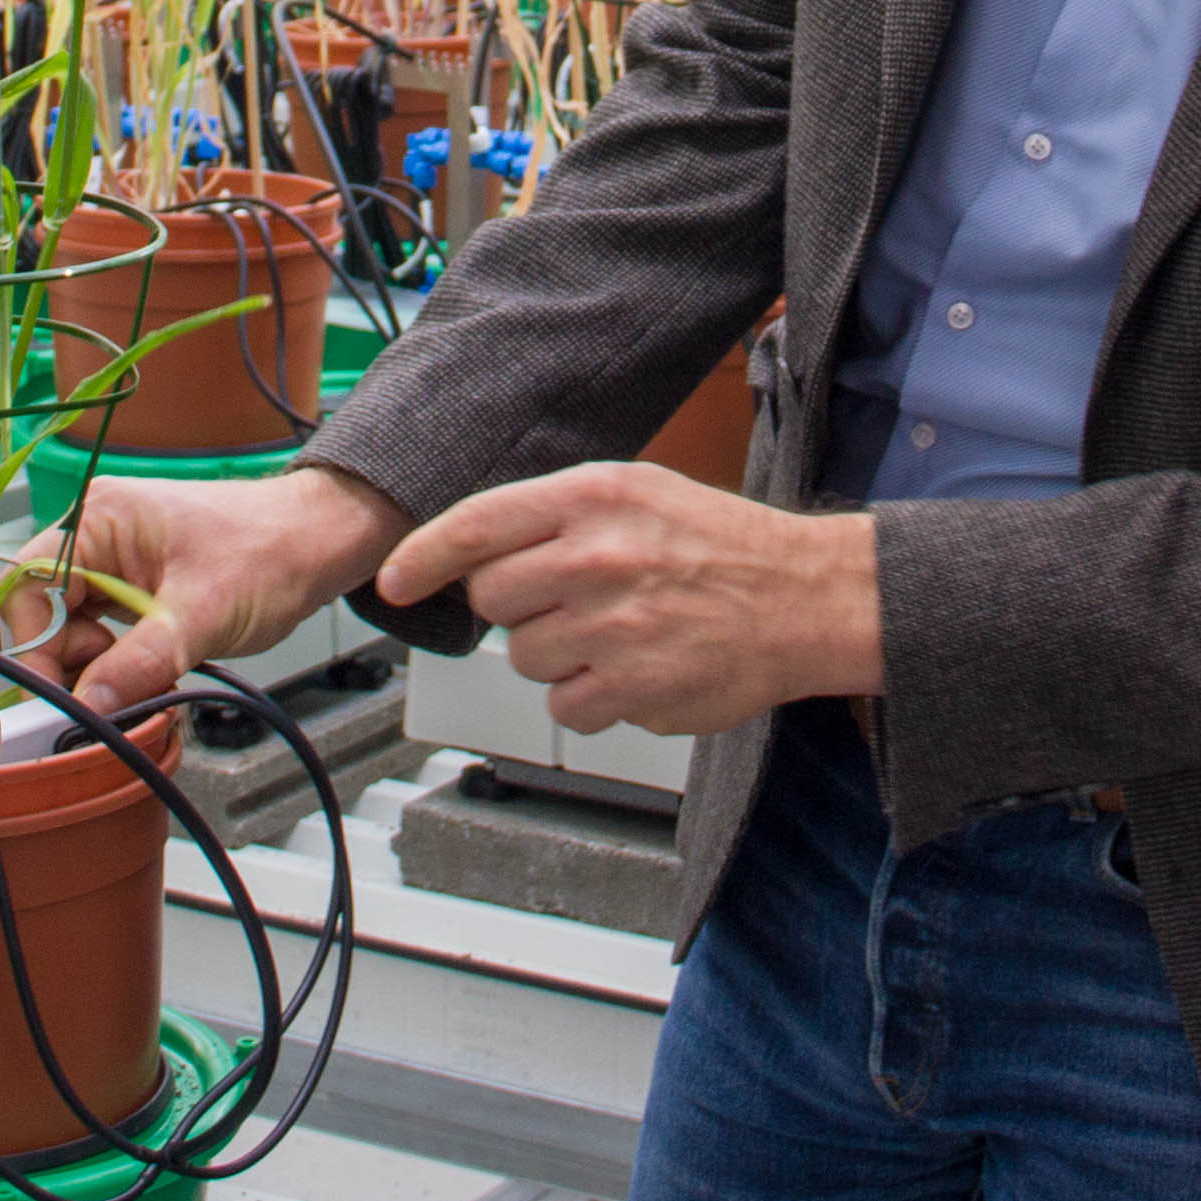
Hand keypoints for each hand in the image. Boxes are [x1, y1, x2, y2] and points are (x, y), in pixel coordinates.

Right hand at [21, 467, 403, 718]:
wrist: (318, 543)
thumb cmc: (271, 553)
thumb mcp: (201, 615)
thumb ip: (138, 662)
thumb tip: (86, 706)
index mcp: (100, 517)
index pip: (28, 584)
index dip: (32, 644)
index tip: (54, 696)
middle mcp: (97, 533)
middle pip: (41, 609)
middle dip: (66, 659)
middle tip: (103, 695)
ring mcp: (114, 560)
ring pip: (69, 627)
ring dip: (94, 665)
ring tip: (142, 678)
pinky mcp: (133, 587)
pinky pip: (99, 631)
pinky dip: (115, 661)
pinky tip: (148, 671)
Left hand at [376, 462, 881, 736]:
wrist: (806, 598)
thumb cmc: (724, 546)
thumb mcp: (640, 492)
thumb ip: (558, 516)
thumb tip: (477, 550)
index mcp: (594, 498)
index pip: (475, 525)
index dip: (422, 557)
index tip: (394, 579)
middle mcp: (598, 557)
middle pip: (494, 599)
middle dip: (521, 607)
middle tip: (572, 601)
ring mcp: (615, 627)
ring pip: (528, 657)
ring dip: (561, 655)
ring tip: (619, 634)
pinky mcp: (634, 687)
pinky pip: (567, 707)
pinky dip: (593, 699)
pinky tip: (635, 670)